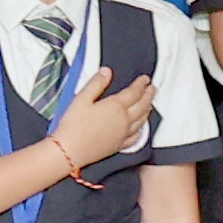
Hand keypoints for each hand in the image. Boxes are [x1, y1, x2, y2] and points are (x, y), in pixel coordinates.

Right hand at [51, 57, 153, 171]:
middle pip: (142, 106)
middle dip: (148, 96)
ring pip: (142, 120)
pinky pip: (135, 137)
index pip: (133, 92)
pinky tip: (140, 129)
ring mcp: (123, 134)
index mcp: (115, 106)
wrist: (70, 151)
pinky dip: (141, 130)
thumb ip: (96, 84)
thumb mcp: (81, 99)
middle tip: (152, 89)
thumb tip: (107, 71)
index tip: (145, 79)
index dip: (141, 84)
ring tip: (149, 104)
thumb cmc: (73, 124)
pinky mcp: (119, 145)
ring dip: (147, 110)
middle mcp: (124, 120)